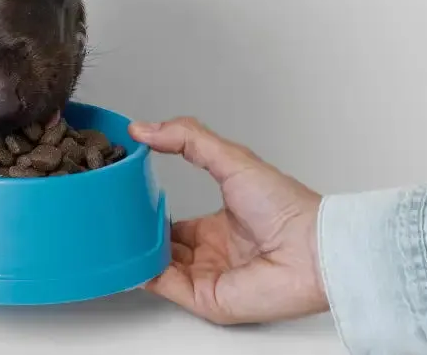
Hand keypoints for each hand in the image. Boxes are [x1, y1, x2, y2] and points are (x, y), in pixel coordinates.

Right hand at [128, 117, 328, 324]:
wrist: (312, 247)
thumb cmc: (287, 207)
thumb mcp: (232, 159)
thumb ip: (188, 139)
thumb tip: (144, 128)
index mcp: (221, 225)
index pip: (175, 224)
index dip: (151, 212)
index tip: (127, 195)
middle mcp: (214, 253)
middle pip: (163, 247)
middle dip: (139, 234)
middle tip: (114, 216)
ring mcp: (208, 276)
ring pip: (158, 266)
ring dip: (137, 251)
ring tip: (115, 231)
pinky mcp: (206, 298)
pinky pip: (165, 287)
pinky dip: (143, 272)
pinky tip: (130, 253)